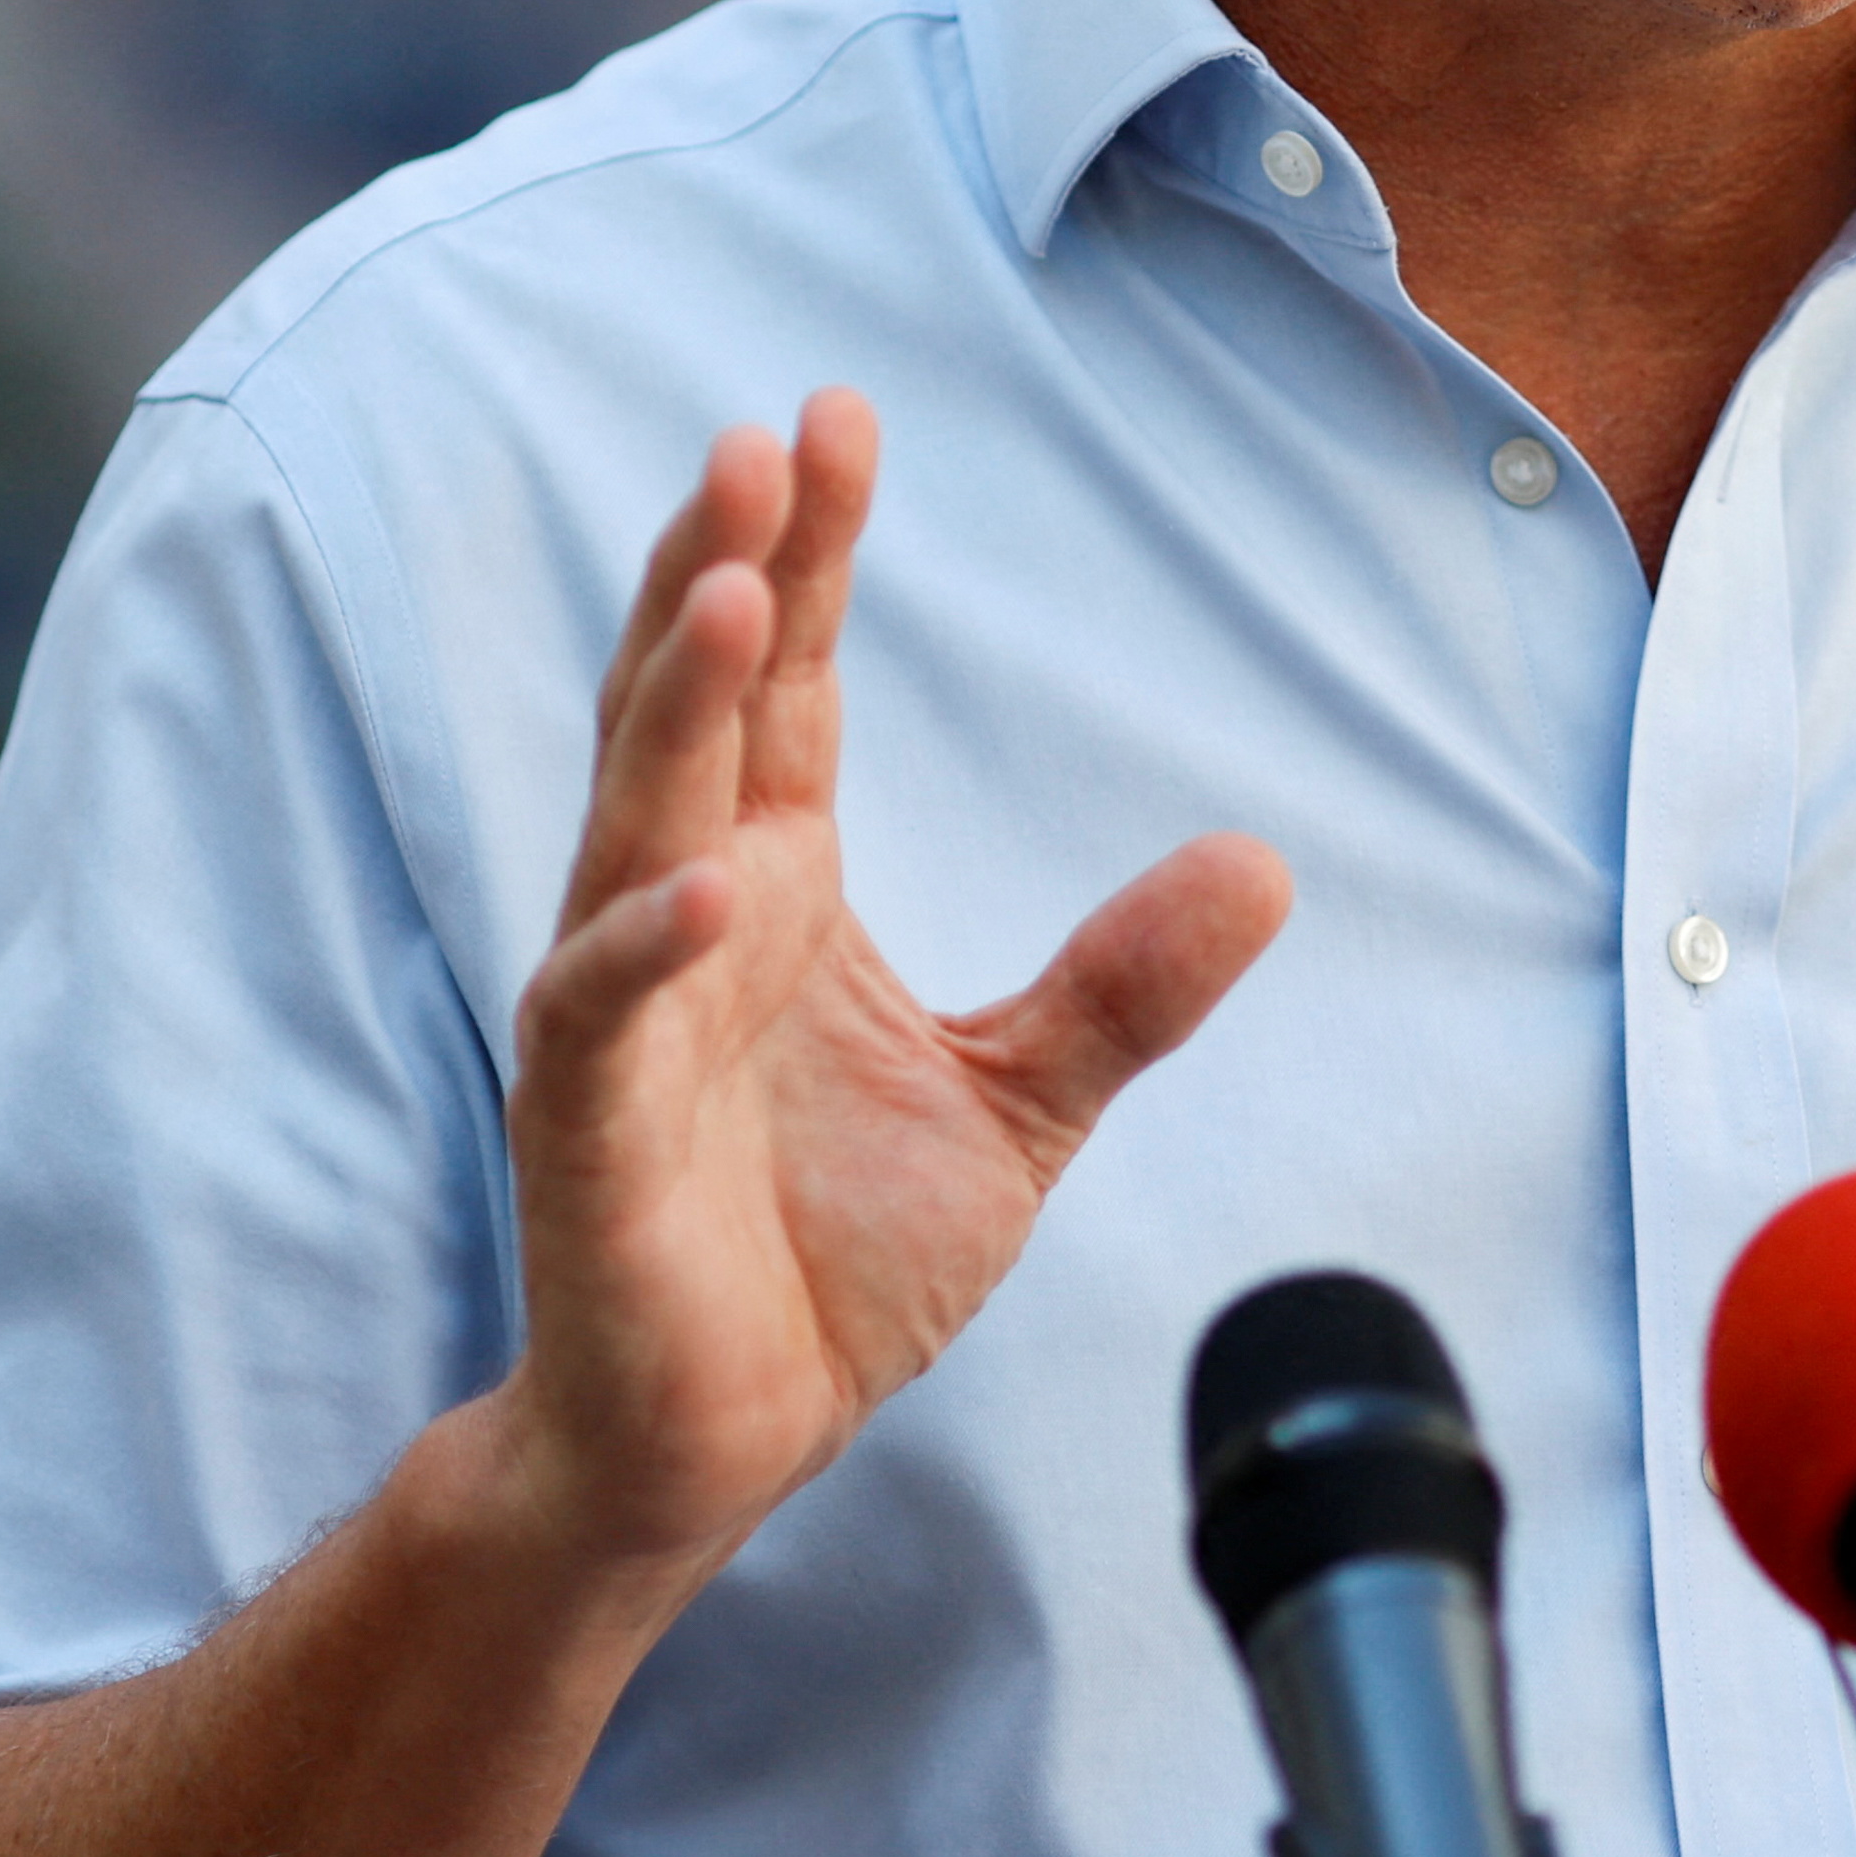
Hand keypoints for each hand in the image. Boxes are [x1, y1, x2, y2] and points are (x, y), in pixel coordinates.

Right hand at [495, 393, 1291, 1584]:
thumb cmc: (833, 1257)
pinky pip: (605, 1020)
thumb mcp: (1025, 1106)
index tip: (835, 416)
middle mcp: (685, 921)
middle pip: (694, 709)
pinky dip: (649, 949)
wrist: (717, 1441)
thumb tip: (1265, 864)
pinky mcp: (590, 1137)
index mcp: (775, 886)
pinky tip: (709, 882)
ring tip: (726, 589)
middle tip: (762, 434)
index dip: (805, 557)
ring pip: (634, 825)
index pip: (787, 688)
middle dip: (723, 568)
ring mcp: (627, 1018)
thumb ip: (1127, 987)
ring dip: (671, 707)